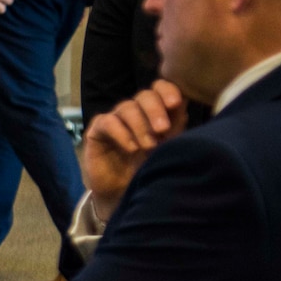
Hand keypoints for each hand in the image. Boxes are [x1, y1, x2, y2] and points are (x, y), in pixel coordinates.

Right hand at [80, 79, 185, 216]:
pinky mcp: (97, 130)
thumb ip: (175, 128)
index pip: (160, 88)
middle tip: (162, 129)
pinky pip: (108, 122)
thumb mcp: (167, 148)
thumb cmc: (147, 168)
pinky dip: (121, 133)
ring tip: (148, 146)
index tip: (175, 103)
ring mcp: (116, 118)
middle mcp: (136, 111)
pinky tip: (131, 148)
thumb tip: (183, 106)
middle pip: (145, 95)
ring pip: (127, 107)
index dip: (167, 90)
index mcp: (155, 111)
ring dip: (140, 125)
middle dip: (155, 109)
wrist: (123, 192)